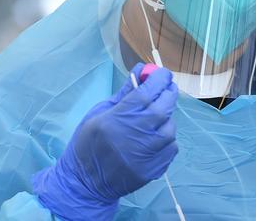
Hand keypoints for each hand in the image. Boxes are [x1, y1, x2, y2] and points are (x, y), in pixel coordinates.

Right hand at [32, 63, 178, 219]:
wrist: (85, 184)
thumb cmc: (88, 143)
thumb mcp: (99, 113)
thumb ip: (124, 92)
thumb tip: (141, 71)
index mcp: (119, 117)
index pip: (148, 91)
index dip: (159, 78)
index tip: (162, 74)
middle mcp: (136, 134)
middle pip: (164, 106)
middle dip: (168, 93)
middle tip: (166, 88)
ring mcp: (147, 154)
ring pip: (170, 127)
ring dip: (166, 118)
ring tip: (156, 117)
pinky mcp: (154, 168)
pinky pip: (171, 147)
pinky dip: (167, 139)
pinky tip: (155, 137)